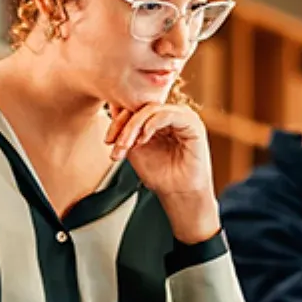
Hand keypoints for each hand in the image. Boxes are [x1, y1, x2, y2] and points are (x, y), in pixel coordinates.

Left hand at [106, 104, 219, 242]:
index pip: (135, 108)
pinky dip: (151, 125)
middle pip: (142, 107)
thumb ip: (126, 131)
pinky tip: (143, 139)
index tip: (108, 141)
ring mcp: (183, 117)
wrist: (178, 194)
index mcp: (159, 119)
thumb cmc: (161, 175)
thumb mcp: (134, 149)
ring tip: (127, 145)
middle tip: (116, 144)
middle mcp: (171, 115)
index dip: (118, 121)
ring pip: (152, 109)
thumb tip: (111, 110)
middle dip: (124, 125)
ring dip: (134, 127)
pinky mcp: (192, 123)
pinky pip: (167, 114)